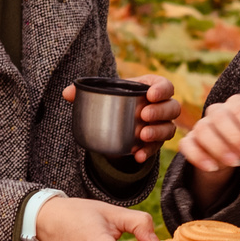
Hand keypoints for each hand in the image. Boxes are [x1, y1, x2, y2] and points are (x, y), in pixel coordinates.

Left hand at [62, 75, 182, 162]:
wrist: (117, 120)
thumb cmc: (114, 99)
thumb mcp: (104, 93)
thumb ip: (86, 92)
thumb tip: (67, 93)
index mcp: (151, 87)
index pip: (165, 85)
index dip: (162, 89)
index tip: (150, 95)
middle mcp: (162, 106)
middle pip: (172, 108)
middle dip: (160, 112)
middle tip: (143, 116)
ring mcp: (162, 125)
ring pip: (169, 128)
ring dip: (157, 132)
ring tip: (142, 136)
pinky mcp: (156, 142)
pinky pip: (157, 148)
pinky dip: (148, 152)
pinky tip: (138, 155)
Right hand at [179, 93, 239, 207]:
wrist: (229, 156)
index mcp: (237, 105)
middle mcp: (217, 112)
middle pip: (220, 116)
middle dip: (236, 137)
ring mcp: (201, 127)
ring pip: (203, 130)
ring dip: (220, 147)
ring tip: (236, 163)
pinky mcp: (189, 142)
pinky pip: (187, 145)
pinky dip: (199, 156)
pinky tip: (213, 168)